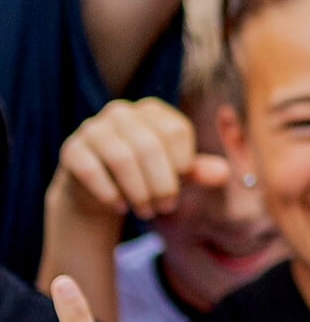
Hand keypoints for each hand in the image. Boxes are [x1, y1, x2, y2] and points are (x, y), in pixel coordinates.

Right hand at [47, 96, 228, 225]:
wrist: (101, 190)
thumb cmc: (147, 176)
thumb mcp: (176, 174)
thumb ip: (200, 171)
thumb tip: (225, 173)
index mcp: (152, 110)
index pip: (175, 130)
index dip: (183, 162)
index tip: (183, 183)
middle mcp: (121, 112)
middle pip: (150, 146)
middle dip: (161, 183)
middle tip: (166, 207)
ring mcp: (93, 128)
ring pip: (121, 158)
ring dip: (138, 190)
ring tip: (147, 211)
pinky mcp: (72, 149)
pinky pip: (91, 169)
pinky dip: (109, 192)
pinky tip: (121, 207)